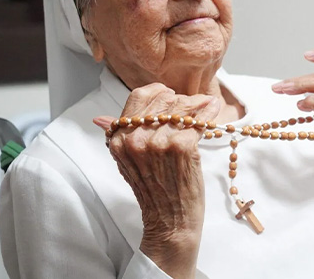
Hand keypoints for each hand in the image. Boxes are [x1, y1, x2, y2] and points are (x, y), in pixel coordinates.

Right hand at [93, 83, 220, 278]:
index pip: (139, 97)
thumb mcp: (127, 162)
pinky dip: (208, 114)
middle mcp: (135, 139)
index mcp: (119, 139)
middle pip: (163, 100)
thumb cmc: (153, 191)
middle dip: (181, 99)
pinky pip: (197, 121)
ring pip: (181, 108)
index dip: (158, 93)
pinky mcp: (181, 147)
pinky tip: (212, 111)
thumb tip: (101, 118)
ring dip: (196, 106)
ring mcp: (158, 143)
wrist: (169, 221)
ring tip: (205, 106)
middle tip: (193, 104)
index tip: (171, 97)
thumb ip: (117, 136)